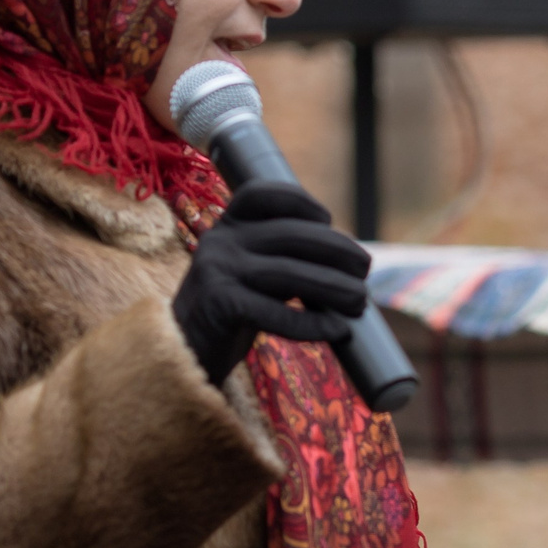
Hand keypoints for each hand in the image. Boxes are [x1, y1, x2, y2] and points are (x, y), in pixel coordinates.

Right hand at [171, 181, 370, 382]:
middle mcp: (219, 242)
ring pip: (289, 274)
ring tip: (360, 302)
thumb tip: (347, 259)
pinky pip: (275, 312)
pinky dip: (312, 323)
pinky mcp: (219, 306)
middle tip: (365, 270)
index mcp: (227, 227)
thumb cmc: (231, 312)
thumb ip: (283, 257)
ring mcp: (216, 272)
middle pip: (291, 236)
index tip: (328, 220)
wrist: (183, 354)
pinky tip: (337, 330)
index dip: (300, 201)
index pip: (261, 194)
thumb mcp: (253, 273)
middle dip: (337, 250)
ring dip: (334, 288)